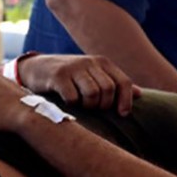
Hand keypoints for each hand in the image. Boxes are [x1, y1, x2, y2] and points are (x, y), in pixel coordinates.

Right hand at [19, 54, 140, 115]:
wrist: (36, 68)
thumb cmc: (70, 77)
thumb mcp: (94, 76)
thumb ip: (115, 84)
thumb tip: (140, 94)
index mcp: (103, 63)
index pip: (124, 82)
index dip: (126, 101)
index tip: (121, 114)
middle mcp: (90, 62)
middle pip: (108, 90)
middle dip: (103, 105)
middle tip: (94, 108)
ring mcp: (73, 68)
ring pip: (93, 94)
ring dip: (88, 106)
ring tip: (82, 105)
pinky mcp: (58, 76)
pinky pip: (73, 97)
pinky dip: (72, 104)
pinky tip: (68, 102)